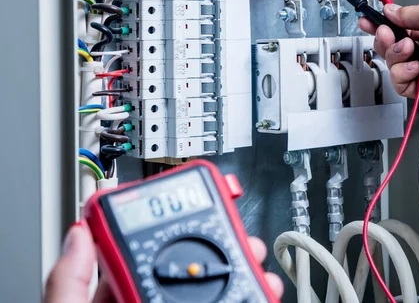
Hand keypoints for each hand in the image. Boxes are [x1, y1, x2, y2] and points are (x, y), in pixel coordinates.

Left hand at [44, 223, 283, 302]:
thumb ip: (67, 288)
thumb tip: (79, 233)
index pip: (140, 259)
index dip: (169, 231)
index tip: (194, 213)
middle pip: (187, 276)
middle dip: (222, 252)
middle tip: (243, 241)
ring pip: (216, 296)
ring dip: (245, 280)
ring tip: (261, 273)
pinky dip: (251, 302)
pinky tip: (263, 297)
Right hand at [359, 2, 418, 108]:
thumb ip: (408, 13)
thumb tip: (391, 10)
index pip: (398, 26)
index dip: (380, 24)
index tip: (367, 22)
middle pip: (390, 46)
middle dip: (384, 38)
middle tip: (386, 34)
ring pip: (392, 63)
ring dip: (395, 55)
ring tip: (409, 50)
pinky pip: (399, 83)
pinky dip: (402, 74)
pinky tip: (415, 67)